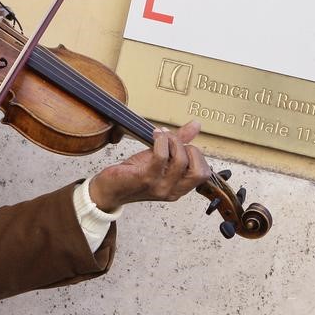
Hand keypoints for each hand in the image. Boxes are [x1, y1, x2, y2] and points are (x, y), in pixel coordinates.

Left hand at [88, 121, 210, 211]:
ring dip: (172, 141)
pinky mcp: (145, 179)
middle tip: (173, 141)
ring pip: (181, 161)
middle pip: (199, 171)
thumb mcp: (161, 158)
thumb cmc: (134, 174)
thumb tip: (196, 125)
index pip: (204, 174)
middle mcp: (172, 190)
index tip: (182, 144)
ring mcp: (159, 186)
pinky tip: (154, 136)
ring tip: (161, 135)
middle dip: (189, 149)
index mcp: (179, 187)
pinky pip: (161, 157)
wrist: (109, 189)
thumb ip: (180, 142)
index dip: (197, 155)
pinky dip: (160, 141)